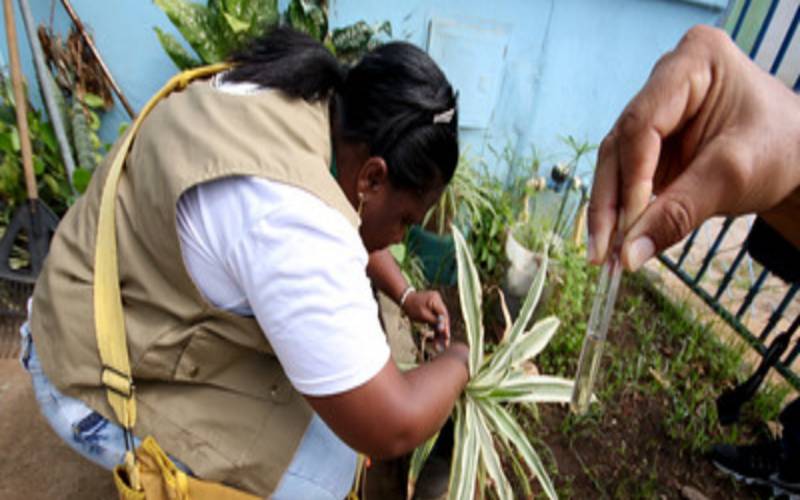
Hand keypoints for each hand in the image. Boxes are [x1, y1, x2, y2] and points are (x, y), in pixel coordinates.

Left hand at [402, 290, 450, 349]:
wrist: (404, 300)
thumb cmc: (412, 307)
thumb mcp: (422, 315)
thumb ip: (434, 321)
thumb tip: (443, 329)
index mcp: (436, 300)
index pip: (444, 314)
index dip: (446, 326)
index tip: (447, 337)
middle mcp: (438, 300)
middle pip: (444, 318)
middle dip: (444, 331)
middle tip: (446, 343)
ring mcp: (437, 304)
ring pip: (441, 319)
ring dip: (440, 331)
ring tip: (440, 344)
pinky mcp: (434, 308)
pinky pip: (437, 318)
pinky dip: (436, 327)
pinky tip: (437, 338)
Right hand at [588, 25, 799, 270]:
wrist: (798, 159)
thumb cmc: (780, 149)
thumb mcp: (733, 177)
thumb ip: (679, 212)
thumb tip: (629, 255)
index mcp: (693, 61)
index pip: (643, 123)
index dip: (632, 178)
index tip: (628, 228)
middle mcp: (664, 82)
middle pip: (620, 144)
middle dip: (611, 202)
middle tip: (601, 251)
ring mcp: (655, 112)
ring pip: (616, 164)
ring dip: (608, 212)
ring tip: (605, 256)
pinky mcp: (650, 143)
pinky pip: (625, 178)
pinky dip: (621, 213)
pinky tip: (615, 245)